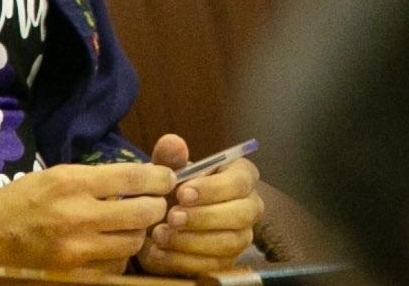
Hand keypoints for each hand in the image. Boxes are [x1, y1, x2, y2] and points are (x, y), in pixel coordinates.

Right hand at [0, 160, 171, 273]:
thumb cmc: (20, 202)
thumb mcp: (56, 176)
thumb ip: (99, 178)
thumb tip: (143, 176)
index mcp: (71, 183)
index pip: (134, 176)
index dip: (160, 177)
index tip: (166, 179)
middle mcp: (76, 216)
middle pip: (143, 213)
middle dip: (154, 207)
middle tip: (152, 205)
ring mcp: (75, 252)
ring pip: (132, 243)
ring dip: (136, 234)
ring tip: (126, 227)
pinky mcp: (72, 277)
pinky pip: (114, 268)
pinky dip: (116, 258)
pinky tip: (106, 248)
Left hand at [134, 133, 265, 278]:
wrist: (166, 223)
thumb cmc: (175, 191)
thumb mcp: (169, 172)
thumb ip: (169, 157)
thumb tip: (172, 142)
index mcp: (242, 177)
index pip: (239, 182)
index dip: (213, 189)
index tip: (182, 193)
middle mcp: (250, 207)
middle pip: (240, 214)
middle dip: (204, 217)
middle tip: (172, 217)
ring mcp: (242, 237)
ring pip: (228, 243)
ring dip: (191, 240)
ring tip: (159, 235)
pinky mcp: (228, 263)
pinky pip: (212, 265)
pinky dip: (183, 260)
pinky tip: (159, 252)